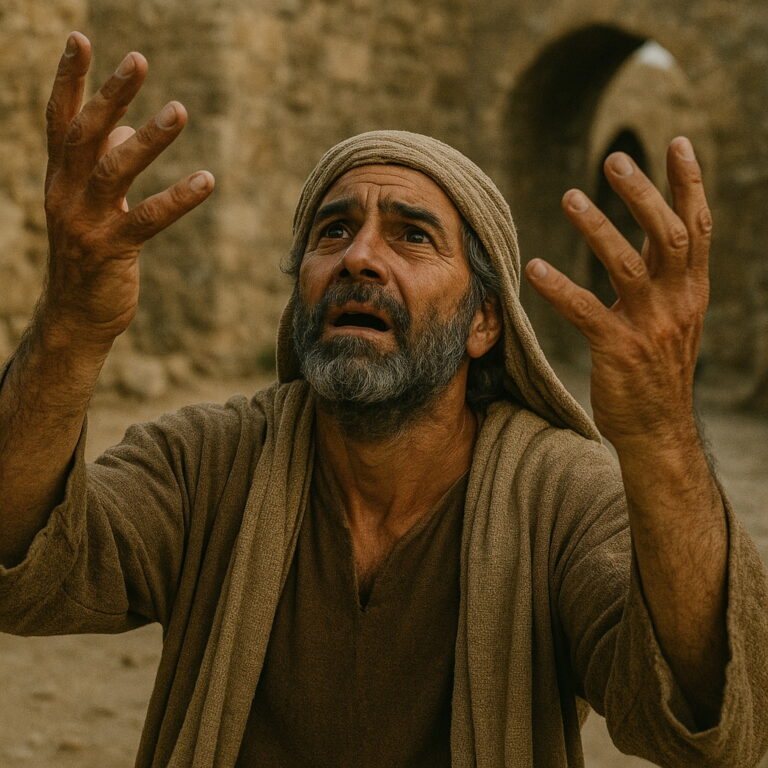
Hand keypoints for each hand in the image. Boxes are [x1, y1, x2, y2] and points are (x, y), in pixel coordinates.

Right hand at [41, 32, 214, 348]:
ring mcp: (86, 223)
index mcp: (59, 180)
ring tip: (179, 110)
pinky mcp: (112, 251)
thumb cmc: (89, 257)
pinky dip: (178, 199)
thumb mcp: (91, 207)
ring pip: (114, 171)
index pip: (60, 120)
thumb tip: (125, 127)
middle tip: (138, 60)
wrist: (76, 317)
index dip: (69, 80)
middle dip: (109, 93)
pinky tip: (206, 180)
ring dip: (147, 139)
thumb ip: (104, 165)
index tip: (79, 39)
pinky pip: (148, 220)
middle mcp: (65, 195)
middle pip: (86, 135)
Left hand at [525, 137, 711, 451]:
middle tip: (614, 160)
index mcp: (691, 292)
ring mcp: (650, 327)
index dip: (690, 184)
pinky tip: (535, 268)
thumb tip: (648, 246)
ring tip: (569, 198)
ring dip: (598, 228)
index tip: (678, 144)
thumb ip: (663, 282)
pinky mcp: (619, 351)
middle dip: (644, 194)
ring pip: (629, 265)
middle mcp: (678, 303)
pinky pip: (587, 311)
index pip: (698, 228)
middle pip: (670, 235)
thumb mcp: (672, 321)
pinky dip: (560, 287)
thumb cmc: (657, 373)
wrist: (658, 431)